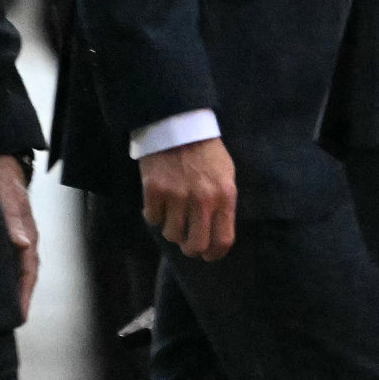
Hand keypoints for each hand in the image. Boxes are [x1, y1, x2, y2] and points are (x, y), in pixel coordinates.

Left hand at [0, 155, 38, 322]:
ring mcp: (14, 237)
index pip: (29, 270)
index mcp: (27, 233)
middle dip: (21, 297)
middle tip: (13, 320)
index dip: (25, 293)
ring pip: (16, 268)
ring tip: (5, 308)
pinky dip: (3, 275)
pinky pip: (6, 260)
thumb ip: (13, 219)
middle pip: (25, 274)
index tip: (20, 315)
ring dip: (12, 287)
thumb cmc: (2, 178)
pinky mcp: (2, 234)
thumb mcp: (6, 196)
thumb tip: (23, 244)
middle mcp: (23, 239)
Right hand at [141, 137, 236, 261]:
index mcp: (224, 195)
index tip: (209, 255)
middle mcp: (202, 199)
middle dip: (190, 248)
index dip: (215, 254)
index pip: (223, 240)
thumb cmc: (206, 151)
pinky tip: (160, 202)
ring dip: (172, 228)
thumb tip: (218, 234)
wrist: (179, 124)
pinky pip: (153, 219)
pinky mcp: (154, 190)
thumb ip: (224, 203)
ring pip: (171, 235)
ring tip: (174, 214)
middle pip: (195, 245)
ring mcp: (177, 195)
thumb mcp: (226, 174)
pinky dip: (155, 214)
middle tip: (187, 241)